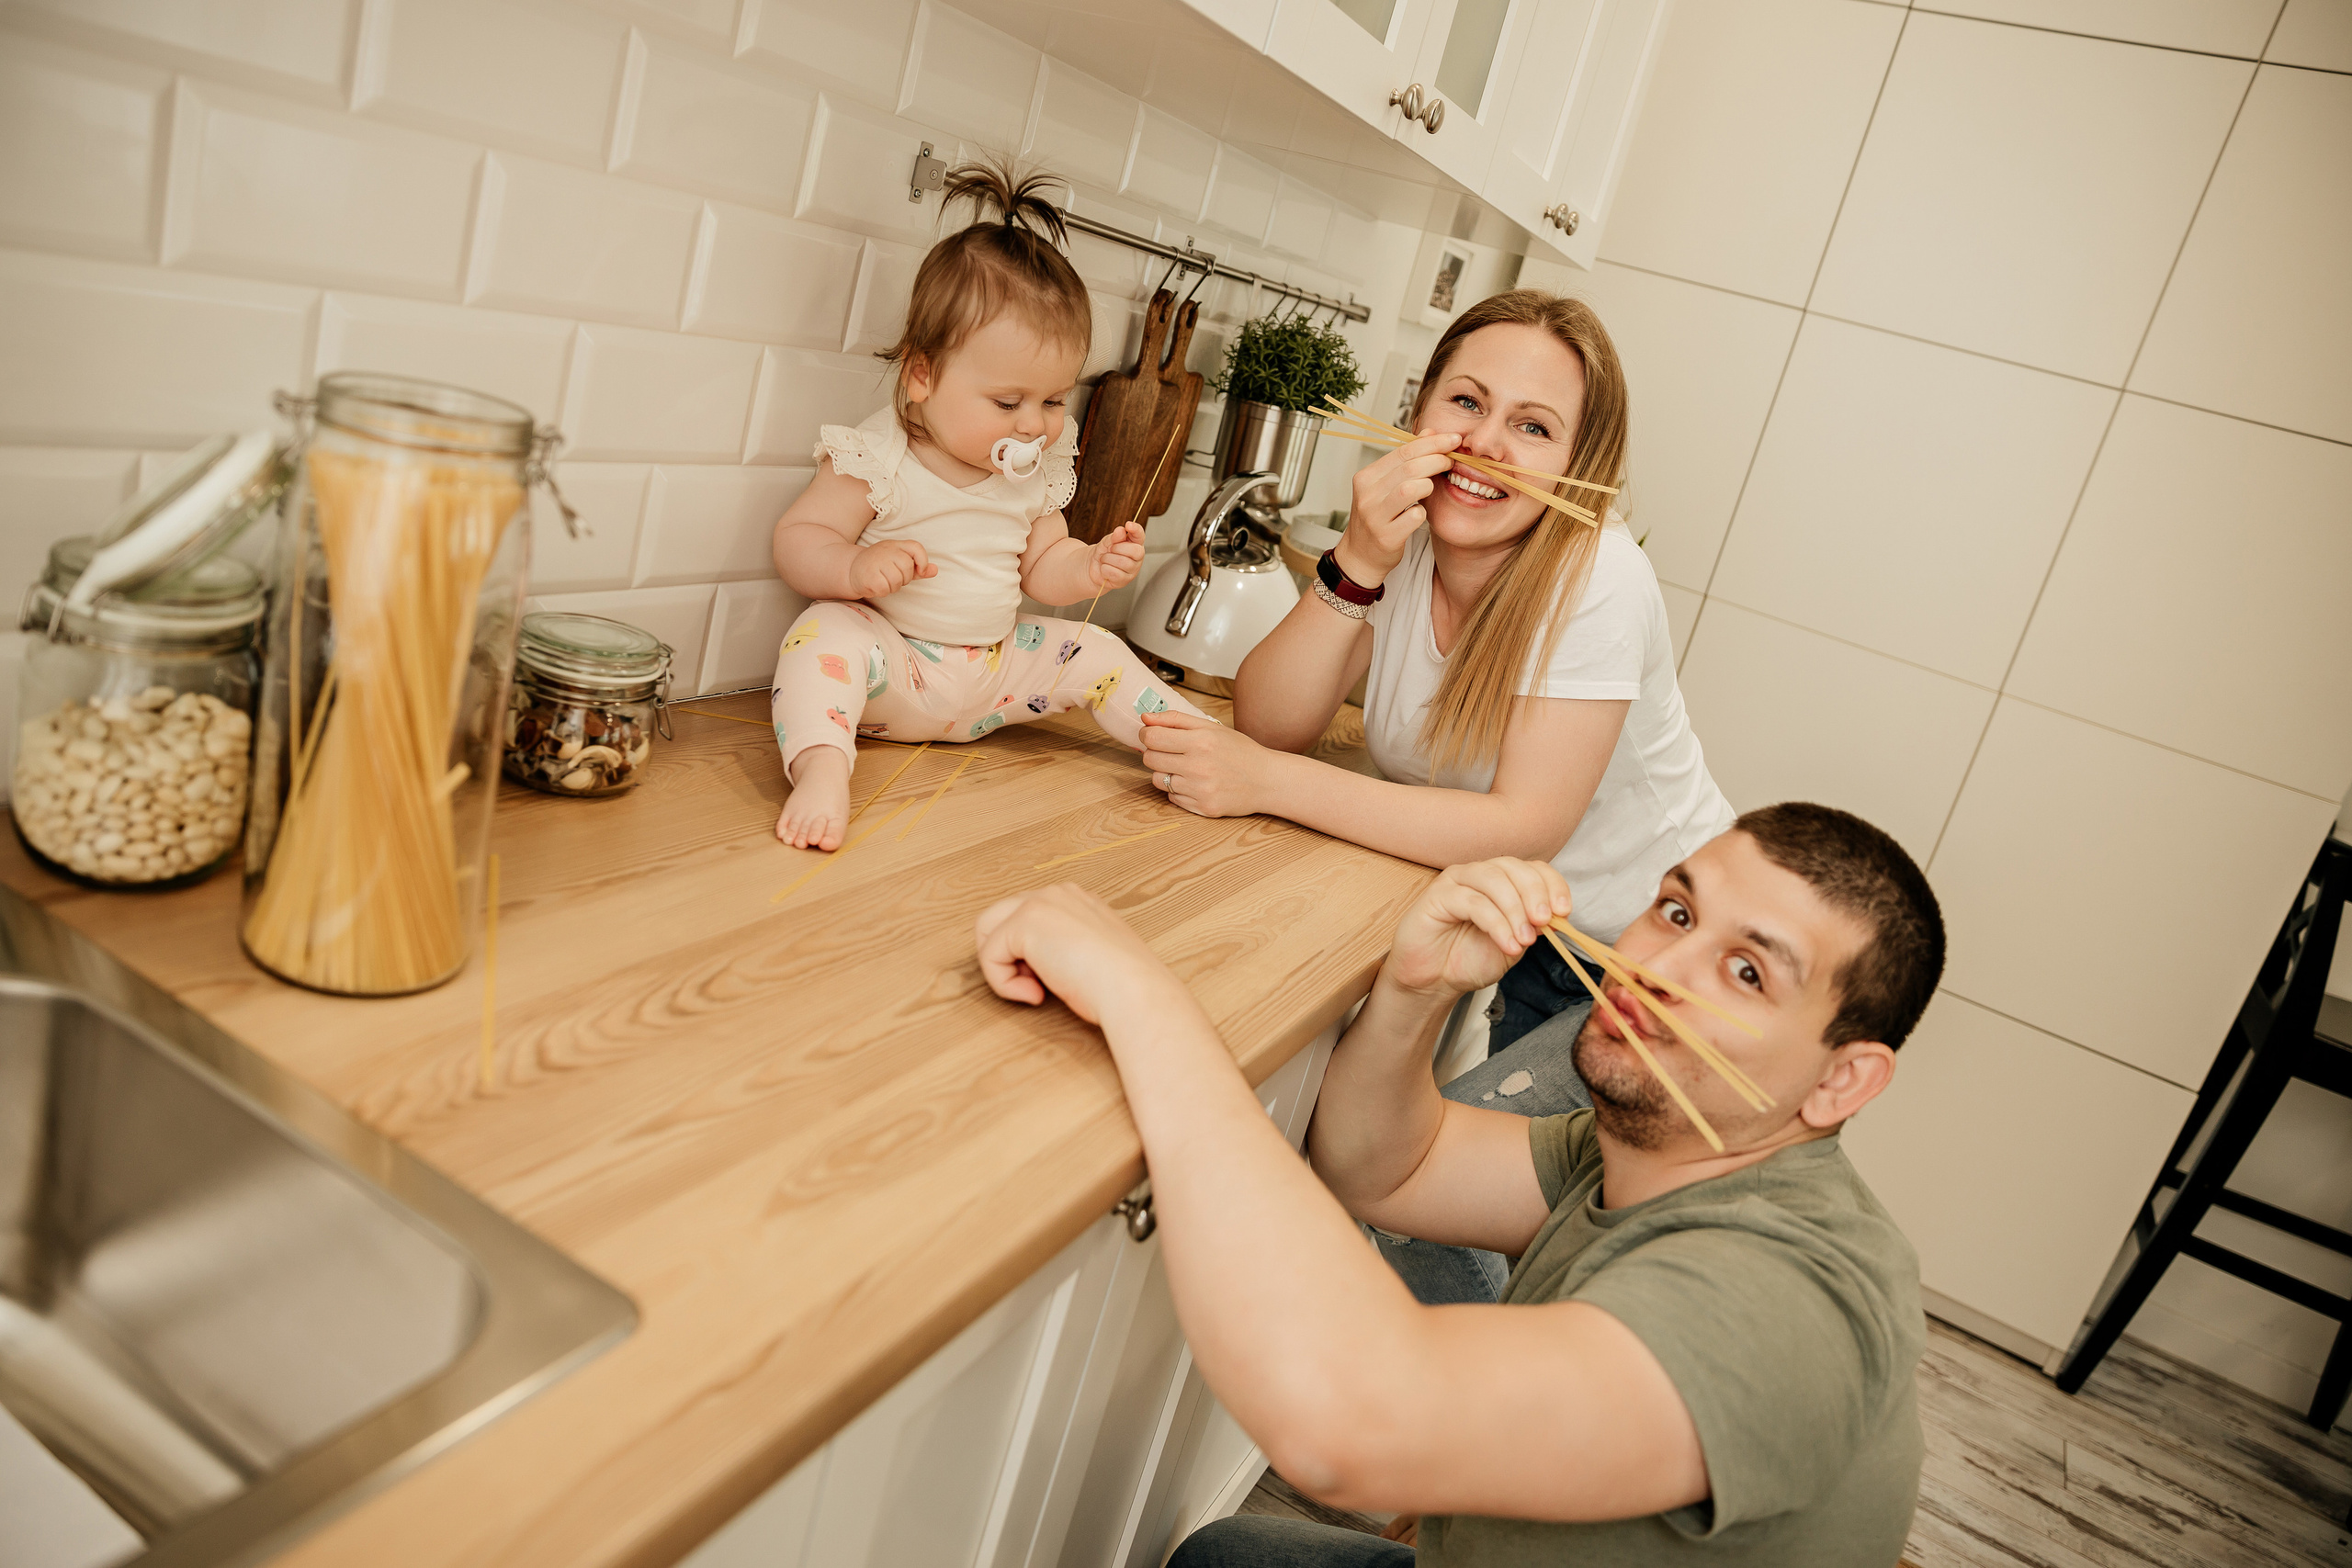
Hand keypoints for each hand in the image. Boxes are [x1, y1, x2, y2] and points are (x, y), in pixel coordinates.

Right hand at [848, 540, 935, 598]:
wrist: (853, 570)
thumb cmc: (880, 567)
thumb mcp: (899, 564)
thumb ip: (918, 567)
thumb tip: (935, 570)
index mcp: (896, 545)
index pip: (916, 547)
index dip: (923, 560)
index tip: (920, 571)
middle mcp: (886, 550)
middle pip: (907, 567)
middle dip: (904, 579)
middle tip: (892, 578)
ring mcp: (876, 561)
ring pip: (897, 580)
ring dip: (893, 587)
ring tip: (883, 581)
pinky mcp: (868, 575)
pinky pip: (885, 589)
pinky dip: (882, 592)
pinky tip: (875, 586)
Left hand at [975, 883, 1180, 1026]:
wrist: (1133, 990)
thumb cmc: (1121, 984)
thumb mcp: (1091, 958)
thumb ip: (1062, 950)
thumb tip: (1032, 966)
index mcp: (1075, 900)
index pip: (1026, 920)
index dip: (1029, 957)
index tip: (1053, 981)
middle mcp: (1055, 894)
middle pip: (998, 919)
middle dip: (1007, 957)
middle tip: (1037, 985)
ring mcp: (1039, 903)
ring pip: (988, 934)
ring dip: (1003, 970)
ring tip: (1034, 990)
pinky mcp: (1024, 923)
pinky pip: (989, 955)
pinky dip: (1003, 983)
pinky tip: (1035, 995)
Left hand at [1088, 522, 1145, 590]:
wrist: (1092, 567)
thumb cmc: (1103, 552)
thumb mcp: (1107, 541)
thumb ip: (1114, 537)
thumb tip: (1121, 531)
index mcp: (1134, 544)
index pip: (1140, 535)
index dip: (1136, 529)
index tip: (1128, 525)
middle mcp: (1137, 557)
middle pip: (1135, 550)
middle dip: (1117, 548)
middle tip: (1109, 549)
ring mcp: (1132, 570)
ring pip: (1123, 562)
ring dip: (1108, 559)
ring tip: (1104, 559)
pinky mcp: (1124, 581)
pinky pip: (1115, 573)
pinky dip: (1105, 570)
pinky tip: (1104, 569)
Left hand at [1140, 711, 1276, 817]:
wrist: (1267, 780)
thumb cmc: (1239, 751)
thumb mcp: (1212, 728)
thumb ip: (1176, 720)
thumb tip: (1145, 718)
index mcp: (1201, 741)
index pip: (1152, 737)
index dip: (1147, 735)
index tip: (1154, 736)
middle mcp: (1199, 766)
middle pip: (1150, 759)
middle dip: (1155, 753)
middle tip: (1171, 752)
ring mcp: (1200, 790)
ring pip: (1158, 780)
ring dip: (1166, 773)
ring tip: (1186, 769)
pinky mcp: (1203, 808)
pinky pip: (1172, 798)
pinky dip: (1179, 790)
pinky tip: (1197, 784)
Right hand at [1337, 430, 1459, 587]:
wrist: (1361, 555)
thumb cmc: (1378, 517)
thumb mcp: (1386, 485)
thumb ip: (1407, 459)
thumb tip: (1429, 433)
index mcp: (1366, 477)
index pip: (1403, 451)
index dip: (1432, 443)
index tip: (1453, 439)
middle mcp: (1367, 495)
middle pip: (1410, 467)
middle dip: (1437, 460)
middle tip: (1452, 461)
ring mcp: (1375, 516)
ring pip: (1411, 489)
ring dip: (1429, 485)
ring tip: (1432, 487)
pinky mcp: (1386, 536)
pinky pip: (1414, 517)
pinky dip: (1423, 513)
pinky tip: (1420, 513)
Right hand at [1385, 859, 1570, 998]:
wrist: (1434, 981)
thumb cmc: (1468, 959)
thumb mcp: (1513, 944)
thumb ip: (1532, 927)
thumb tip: (1556, 916)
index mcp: (1502, 882)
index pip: (1533, 868)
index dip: (1552, 885)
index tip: (1564, 911)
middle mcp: (1480, 875)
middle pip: (1514, 868)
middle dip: (1535, 894)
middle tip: (1544, 922)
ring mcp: (1457, 881)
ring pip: (1493, 879)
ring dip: (1515, 910)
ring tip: (1524, 940)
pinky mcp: (1437, 895)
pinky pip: (1472, 901)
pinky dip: (1495, 923)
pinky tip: (1506, 944)